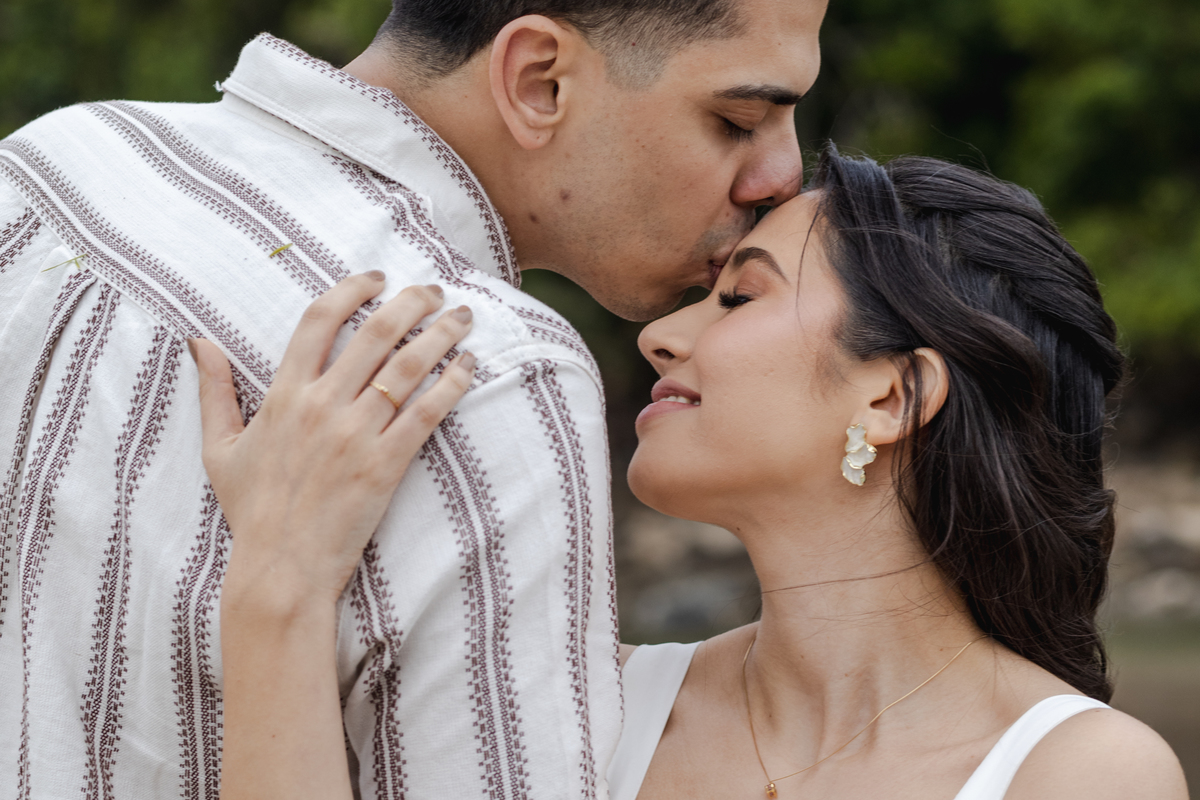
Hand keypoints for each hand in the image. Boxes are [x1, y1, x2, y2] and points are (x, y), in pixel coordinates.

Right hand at [191, 272, 475, 610]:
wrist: (281, 569)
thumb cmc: (252, 511)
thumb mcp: (220, 448)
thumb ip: (214, 391)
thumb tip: (199, 341)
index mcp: (283, 395)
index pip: (319, 320)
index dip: (352, 289)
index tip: (377, 277)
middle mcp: (321, 406)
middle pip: (375, 332)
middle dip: (411, 301)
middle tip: (434, 290)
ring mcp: (355, 434)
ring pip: (407, 365)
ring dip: (441, 333)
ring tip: (463, 316)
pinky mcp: (386, 463)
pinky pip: (427, 411)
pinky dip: (453, 382)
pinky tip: (470, 365)